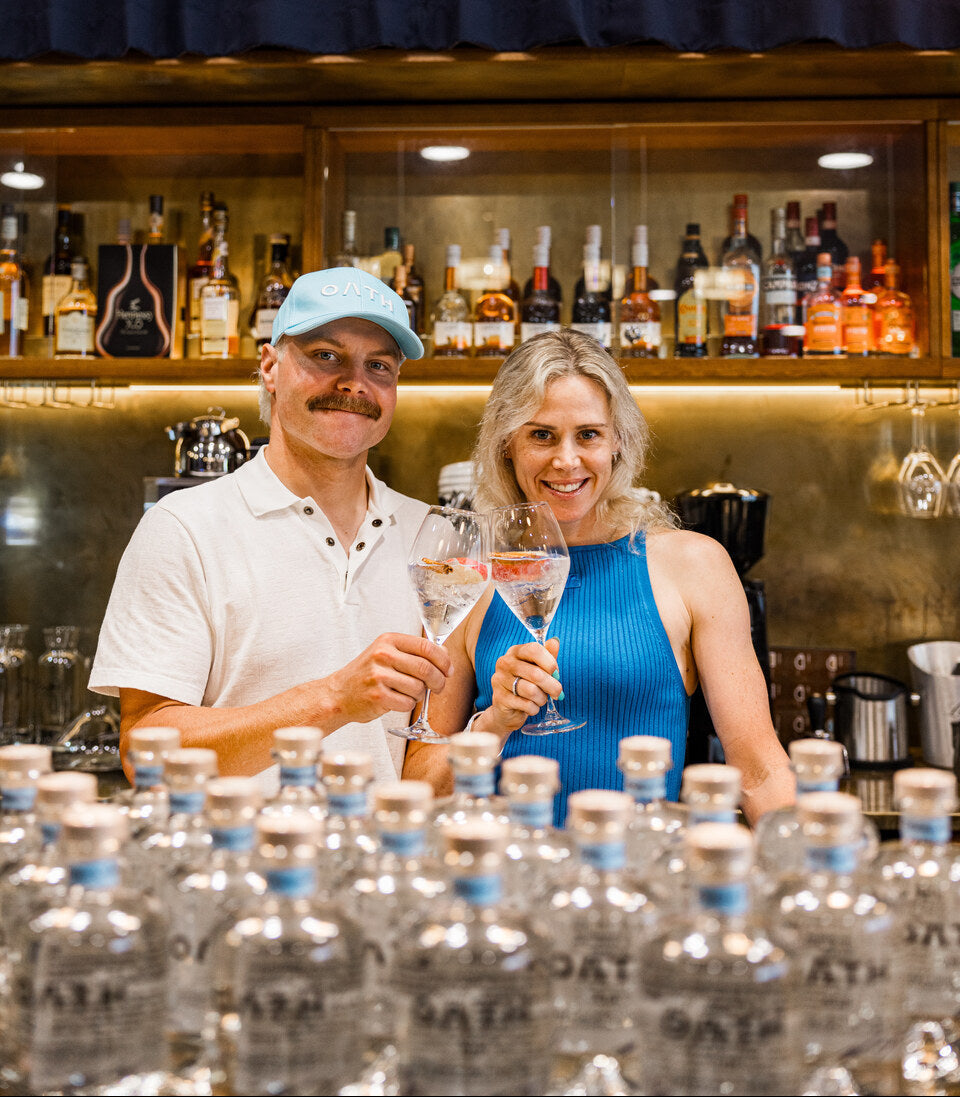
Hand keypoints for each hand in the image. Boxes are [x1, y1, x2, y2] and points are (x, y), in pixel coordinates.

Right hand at [320, 633, 451, 726]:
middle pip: (426, 668)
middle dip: (438, 681)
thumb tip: (445, 655)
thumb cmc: (367, 674)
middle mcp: (383, 655)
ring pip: (418, 688)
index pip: (426, 646)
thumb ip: (414, 652)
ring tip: (409, 693)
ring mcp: (379, 675)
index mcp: (388, 640)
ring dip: (420, 695)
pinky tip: (398, 700)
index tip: (448, 670)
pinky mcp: (378, 696)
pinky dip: (409, 705)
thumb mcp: (387, 654)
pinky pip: (408, 703)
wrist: (339, 694)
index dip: (443, 660)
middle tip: (438, 687)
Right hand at [487, 637, 561, 735]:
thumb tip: (555, 641)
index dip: (550, 663)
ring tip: (541, 700)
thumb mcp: (538, 668)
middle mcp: (504, 663)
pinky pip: (526, 704)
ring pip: (531, 691)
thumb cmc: (526, 684)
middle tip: (557, 693)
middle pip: (536, 673)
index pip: (534, 650)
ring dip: (542, 699)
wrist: (508, 708)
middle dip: (552, 686)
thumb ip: (547, 655)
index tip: (556, 673)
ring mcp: (499, 680)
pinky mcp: (499, 698)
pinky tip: (532, 707)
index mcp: (515, 651)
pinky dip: (534, 708)